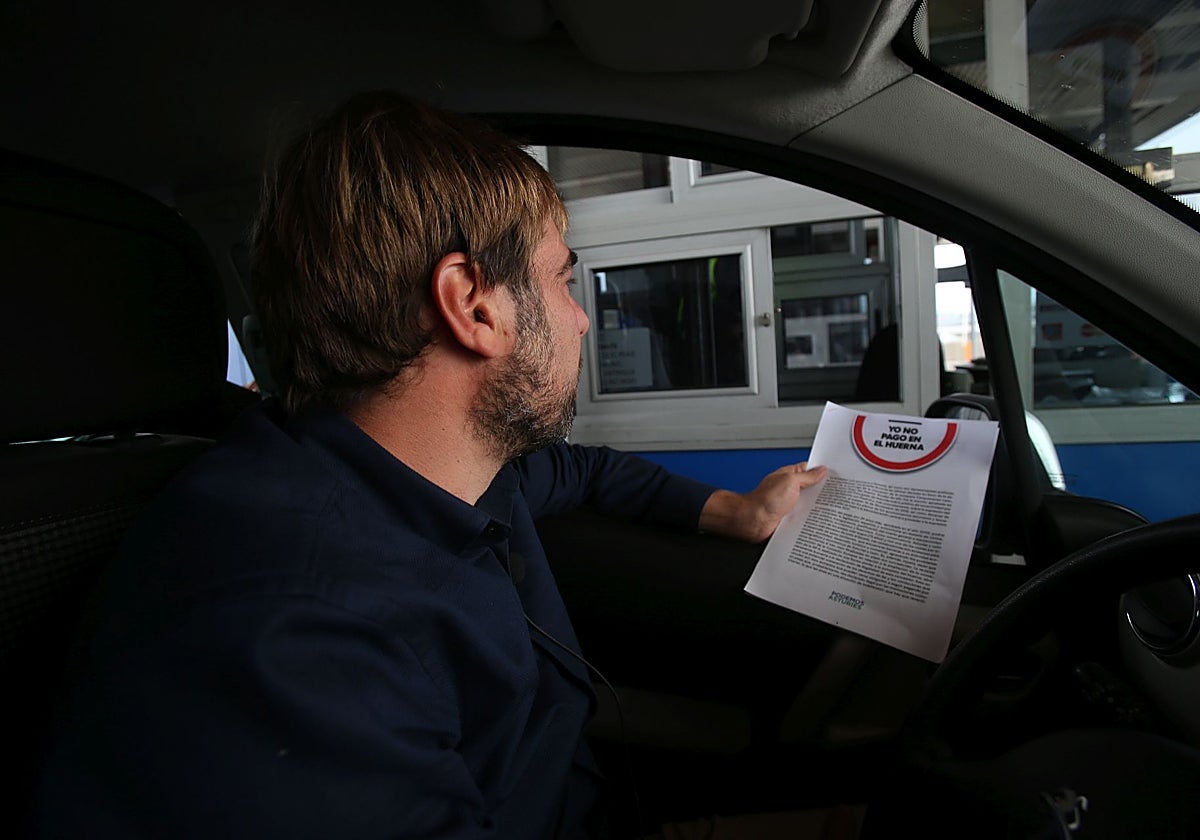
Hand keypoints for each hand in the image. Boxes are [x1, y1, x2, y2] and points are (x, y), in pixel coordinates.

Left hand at [698, 462, 826, 542]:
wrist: (752, 521)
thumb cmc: (765, 499)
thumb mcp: (790, 481)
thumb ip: (807, 476)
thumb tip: (821, 470)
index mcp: (790, 476)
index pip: (810, 470)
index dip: (823, 472)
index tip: (837, 475)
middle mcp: (790, 490)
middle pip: (812, 489)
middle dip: (824, 492)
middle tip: (840, 494)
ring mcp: (790, 505)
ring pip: (810, 505)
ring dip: (818, 508)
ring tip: (834, 509)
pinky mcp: (789, 520)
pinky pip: (804, 519)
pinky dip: (811, 521)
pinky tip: (820, 523)